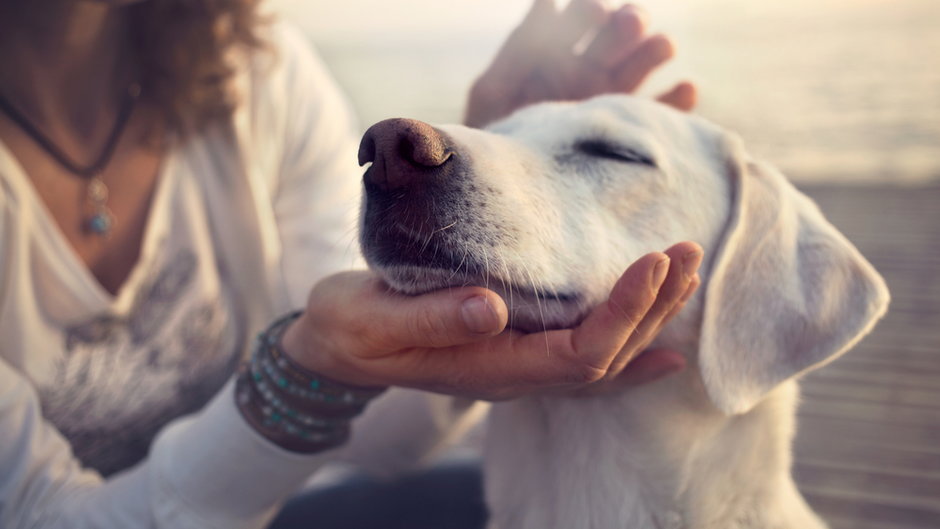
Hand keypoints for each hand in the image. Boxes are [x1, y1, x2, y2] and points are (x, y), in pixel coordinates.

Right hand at [281, 242, 701, 400]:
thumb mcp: (374, 320)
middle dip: (652, 306)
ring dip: (649, 317)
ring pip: (603, 355)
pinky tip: (664, 346)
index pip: (578, 352)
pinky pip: (584, 357)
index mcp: (489, 368)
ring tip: (685, 273)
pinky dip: (630, 349)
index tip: (652, 261)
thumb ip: (431, 319)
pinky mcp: (514, 348)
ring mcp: (518, 366)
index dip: (623, 312)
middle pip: (606, 356)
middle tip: (686, 251)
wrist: (335, 347)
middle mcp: (515, 374)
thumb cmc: (350, 328)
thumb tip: (491, 307)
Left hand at [465, 0, 696, 127]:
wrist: (507, 191)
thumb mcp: (494, 94)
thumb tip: (547, 2)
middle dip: (627, 24)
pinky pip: (662, 114)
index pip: (579, 21)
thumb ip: (517, 53)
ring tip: (663, 46)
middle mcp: (589, 73)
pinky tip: (686, 89)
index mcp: (556, 56)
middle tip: (632, 23)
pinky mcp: (631, 133)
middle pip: (616, 37)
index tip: (595, 12)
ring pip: (641, 66)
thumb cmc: (493, 140)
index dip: (589, 14)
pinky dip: (677, 101)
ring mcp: (612, 102)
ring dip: (654, 50)